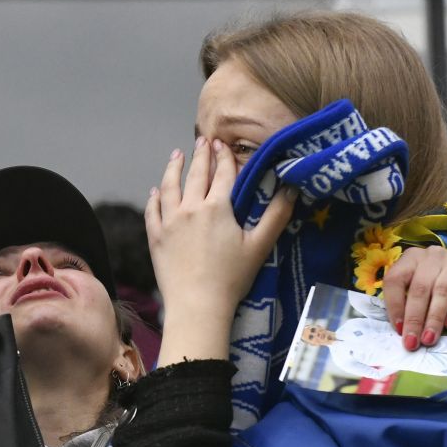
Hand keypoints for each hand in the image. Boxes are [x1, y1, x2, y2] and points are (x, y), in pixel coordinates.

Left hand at [147, 137, 294, 364]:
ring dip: (174, 168)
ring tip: (176, 155)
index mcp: (218, 208)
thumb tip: (293, 189)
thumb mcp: (259, 246)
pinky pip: (153, 211)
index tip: (222, 144)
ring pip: (170, 187)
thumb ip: (276, 216)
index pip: (223, 174)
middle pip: (196, 175)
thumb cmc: (232, 278)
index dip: (224, 157)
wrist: (197, 305)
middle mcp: (191, 208)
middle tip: (202, 141)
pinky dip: (155, 198)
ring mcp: (170, 222)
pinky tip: (156, 191)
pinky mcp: (156, 237)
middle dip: (201, 155)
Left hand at [382, 246, 446, 348]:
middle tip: (413, 341)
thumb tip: (402, 330)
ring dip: (434, 318)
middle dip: (415, 318)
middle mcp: (432, 255)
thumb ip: (405, 302)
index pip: (396, 279)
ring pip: (442, 290)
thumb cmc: (432, 282)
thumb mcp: (413, 285)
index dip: (395, 306)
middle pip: (420, 288)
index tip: (398, 329)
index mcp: (411, 258)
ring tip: (429, 338)